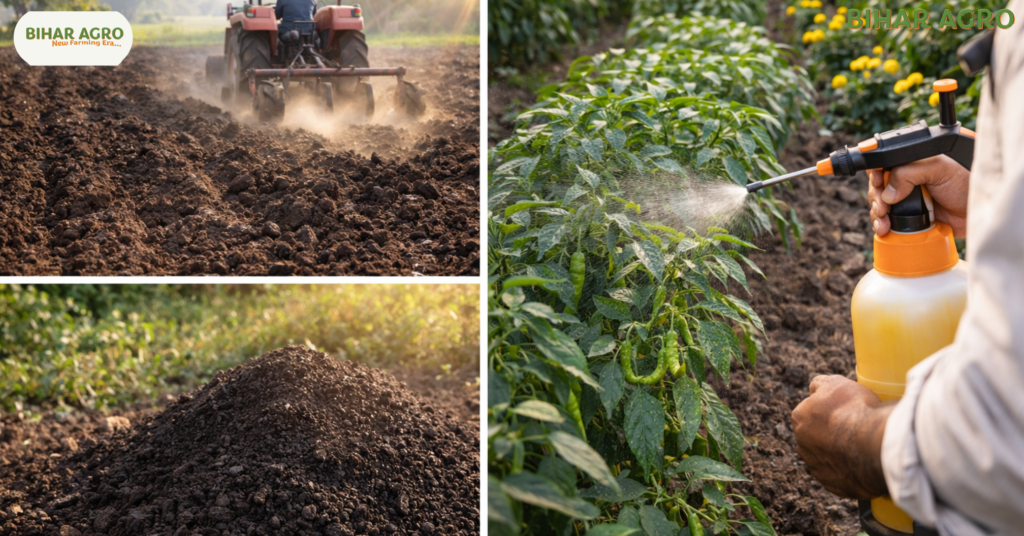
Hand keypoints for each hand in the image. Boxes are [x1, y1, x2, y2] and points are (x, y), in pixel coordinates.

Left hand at [791, 375, 892, 498]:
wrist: (874, 445)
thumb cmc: (855, 411)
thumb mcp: (837, 382)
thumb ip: (820, 384)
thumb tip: (815, 388)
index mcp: (800, 419)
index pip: (811, 411)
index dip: (829, 410)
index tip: (845, 411)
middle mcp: (803, 445)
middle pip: (817, 436)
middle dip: (832, 433)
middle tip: (855, 430)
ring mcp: (818, 468)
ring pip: (829, 458)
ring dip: (841, 453)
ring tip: (862, 448)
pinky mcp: (834, 486)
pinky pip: (842, 477)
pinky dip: (851, 471)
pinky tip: (864, 464)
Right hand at [868, 155, 969, 236]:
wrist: (977, 212)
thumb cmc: (966, 184)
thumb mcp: (939, 169)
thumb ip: (910, 172)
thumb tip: (888, 193)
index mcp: (912, 163)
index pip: (883, 164)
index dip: (875, 173)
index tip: (878, 183)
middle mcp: (906, 180)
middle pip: (877, 186)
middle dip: (876, 197)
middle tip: (884, 207)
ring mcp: (906, 199)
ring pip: (879, 204)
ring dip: (876, 213)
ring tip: (884, 220)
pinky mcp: (907, 217)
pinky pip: (886, 220)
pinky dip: (881, 224)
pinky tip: (884, 228)